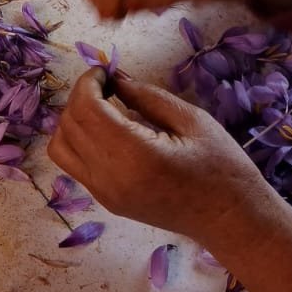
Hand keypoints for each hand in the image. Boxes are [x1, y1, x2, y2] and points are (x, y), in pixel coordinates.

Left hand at [48, 70, 281, 240]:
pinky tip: (105, 129)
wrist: (231, 221)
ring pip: (60, 147)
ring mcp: (103, 193)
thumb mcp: (191, 121)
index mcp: (134, 155)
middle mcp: (109, 177)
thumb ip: (146, 96)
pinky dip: (77, 140)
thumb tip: (113, 77)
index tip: (104, 70)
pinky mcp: (105, 201)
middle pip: (69, 125)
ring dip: (72, 120)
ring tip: (103, 106)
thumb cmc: (223, 168)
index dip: (87, 83)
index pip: (86, 110)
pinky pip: (73, 164)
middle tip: (107, 84)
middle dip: (80, 96)